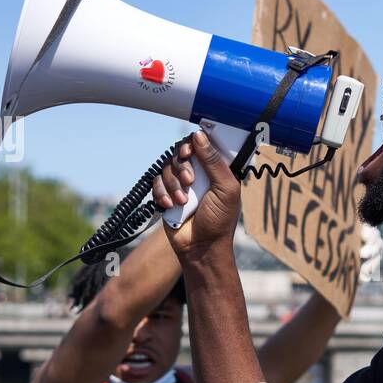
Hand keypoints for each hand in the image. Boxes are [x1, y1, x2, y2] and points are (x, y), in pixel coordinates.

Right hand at [153, 129, 241, 257]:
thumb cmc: (220, 220)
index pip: (203, 144)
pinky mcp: (166, 194)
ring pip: (167, 167)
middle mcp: (198, 173)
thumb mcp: (225, 189)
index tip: (190, 150)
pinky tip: (170, 205)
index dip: (195, 142)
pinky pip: (156, 182)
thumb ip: (214, 162)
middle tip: (190, 181)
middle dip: (182, 167)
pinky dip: (162, 193)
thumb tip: (200, 135)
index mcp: (215, 169)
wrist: (201, 247)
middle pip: (181, 152)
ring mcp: (181, 183)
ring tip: (183, 201)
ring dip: (173, 184)